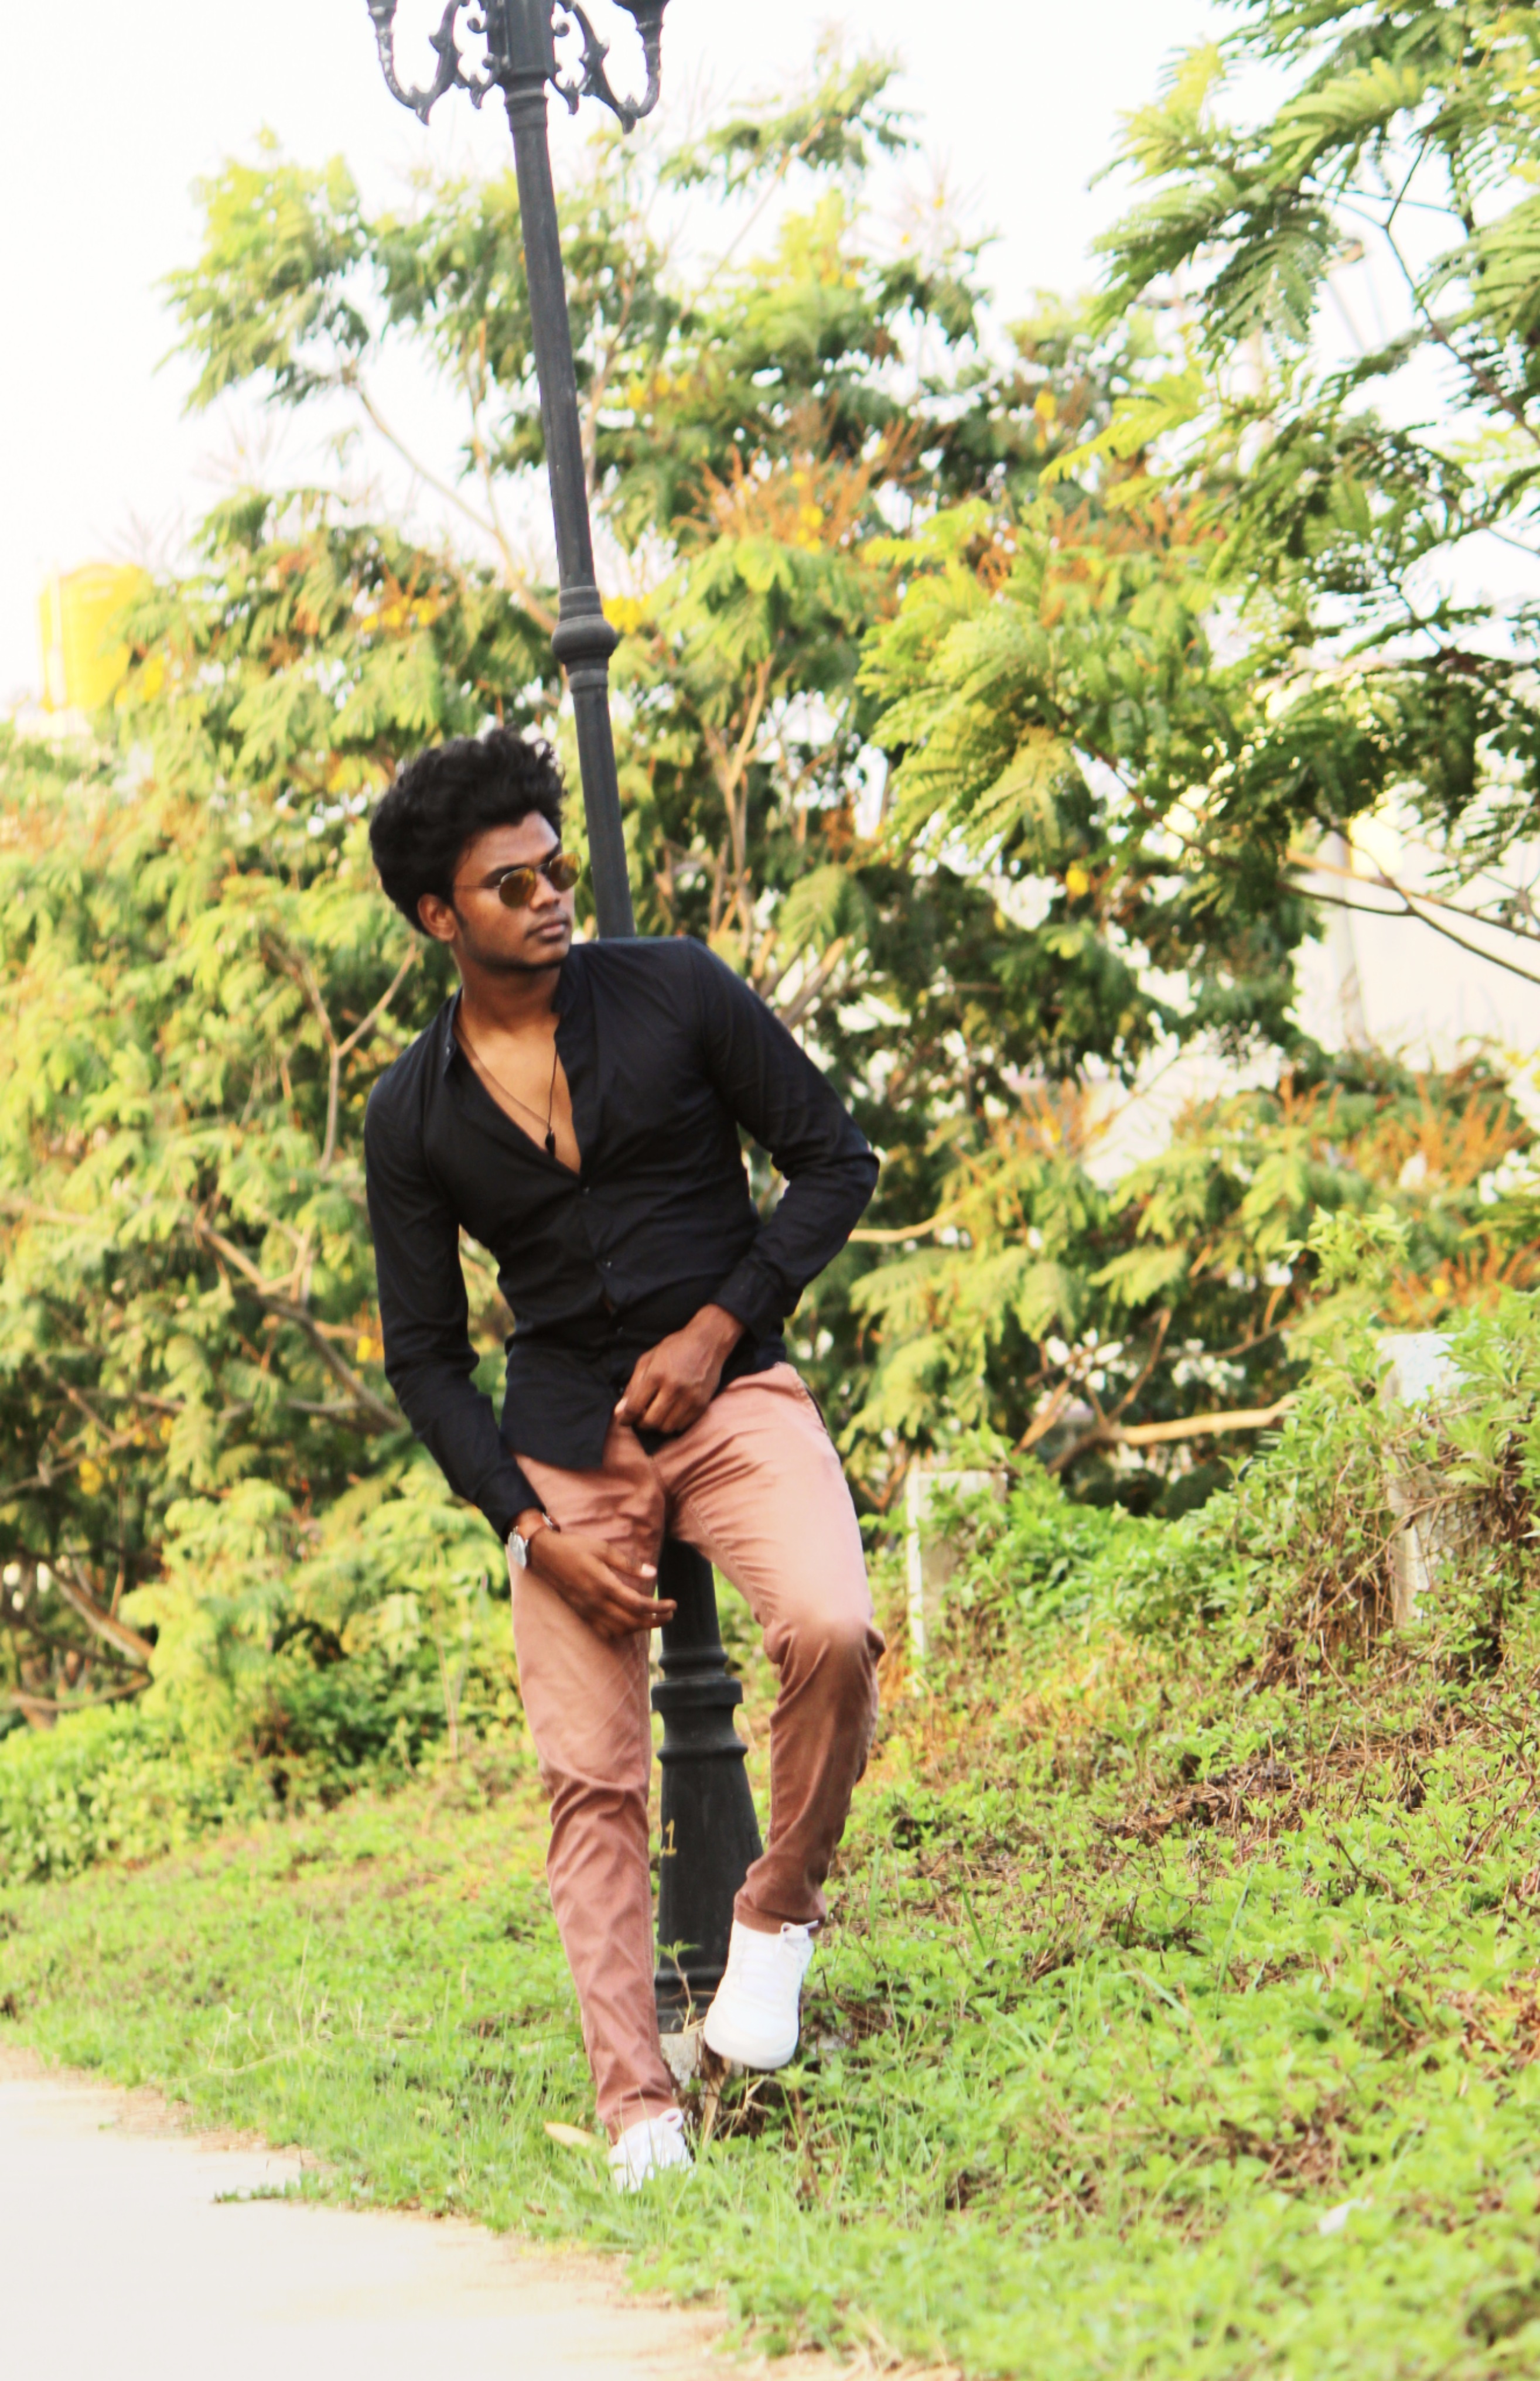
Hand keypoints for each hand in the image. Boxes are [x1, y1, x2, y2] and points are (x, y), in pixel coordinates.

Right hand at [526, 1525, 676, 1640]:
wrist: (545, 1555)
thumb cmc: (575, 1547)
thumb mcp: (603, 1549)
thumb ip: (628, 1564)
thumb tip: (653, 1572)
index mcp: (604, 1585)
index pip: (638, 1605)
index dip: (658, 1608)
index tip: (673, 1604)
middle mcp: (596, 1603)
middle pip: (632, 1622)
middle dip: (655, 1621)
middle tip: (670, 1615)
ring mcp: (588, 1611)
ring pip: (620, 1630)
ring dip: (640, 1628)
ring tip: (654, 1619)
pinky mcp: (582, 1614)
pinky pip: (605, 1631)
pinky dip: (622, 1631)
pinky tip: (630, 1624)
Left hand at [615, 1303, 742, 1435]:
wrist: (708, 1342)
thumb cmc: (674, 1348)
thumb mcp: (647, 1360)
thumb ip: (632, 1385)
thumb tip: (621, 1411)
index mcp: (656, 1375)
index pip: (634, 1407)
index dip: (625, 1418)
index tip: (624, 1420)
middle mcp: (673, 1388)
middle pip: (651, 1422)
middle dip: (641, 1423)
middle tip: (641, 1417)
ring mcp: (690, 1398)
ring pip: (667, 1427)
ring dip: (658, 1425)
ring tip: (657, 1414)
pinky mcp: (702, 1404)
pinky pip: (682, 1425)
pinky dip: (673, 1423)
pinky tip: (671, 1412)